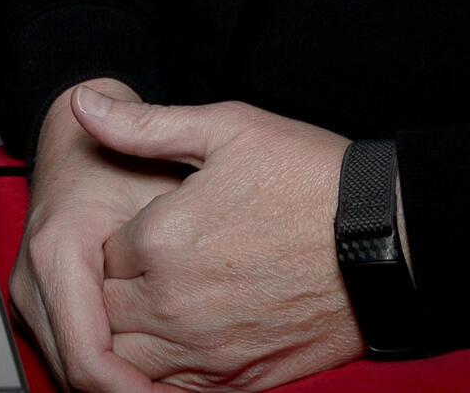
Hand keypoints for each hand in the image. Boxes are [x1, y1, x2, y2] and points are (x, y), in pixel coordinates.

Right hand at [11, 78, 187, 392]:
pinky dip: (107, 368)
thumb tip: (186, 304)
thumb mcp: (159, 186)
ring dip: (116, 384)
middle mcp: (33, 279)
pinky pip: (70, 353)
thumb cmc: (119, 160)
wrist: (78, 143)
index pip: (87, 355)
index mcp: (57, 252)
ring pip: (69, 370)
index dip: (130, 389)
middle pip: (74, 372)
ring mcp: (30, 294)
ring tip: (172, 387)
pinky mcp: (37, 302)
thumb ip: (169, 237)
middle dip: (127, 392)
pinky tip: (150, 370)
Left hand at [78, 87, 366, 390]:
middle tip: (156, 263)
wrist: (387, 240)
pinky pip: (172, 390)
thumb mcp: (230, 129)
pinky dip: (166, 372)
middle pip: (107, 309)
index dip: (122, 238)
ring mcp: (206, 349)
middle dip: (120, 287)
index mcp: (163, 238)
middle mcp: (174, 303)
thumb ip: (146, 125)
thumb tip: (83, 105)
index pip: (102, 253)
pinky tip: (189, 339)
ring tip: (168, 300)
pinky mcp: (237, 380)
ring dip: (135, 333)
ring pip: (129, 358)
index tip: (151, 226)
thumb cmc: (313, 179)